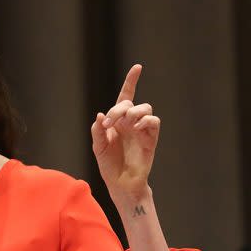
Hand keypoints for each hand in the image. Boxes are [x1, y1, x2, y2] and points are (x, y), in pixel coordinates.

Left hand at [91, 64, 159, 200]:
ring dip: (133, 113)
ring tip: (125, 125)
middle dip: (118, 109)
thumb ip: (97, 130)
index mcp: (117, 121)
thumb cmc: (109, 164)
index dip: (131, 81)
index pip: (125, 97)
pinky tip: (136, 128)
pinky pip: (153, 122)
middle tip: (109, 123)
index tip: (138, 67)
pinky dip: (145, 121)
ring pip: (145, 108)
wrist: (119, 183)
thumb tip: (101, 114)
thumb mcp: (98, 146)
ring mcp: (142, 130)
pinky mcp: (151, 139)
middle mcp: (130, 123)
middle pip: (130, 103)